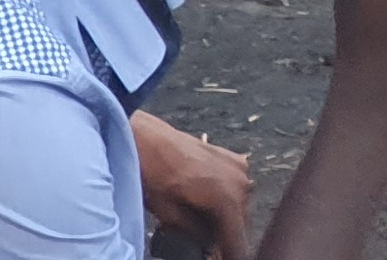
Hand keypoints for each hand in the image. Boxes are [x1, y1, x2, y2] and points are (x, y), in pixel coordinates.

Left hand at [132, 114, 254, 259]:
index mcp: (227, 199)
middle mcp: (241, 183)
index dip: (231, 255)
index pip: (237, 240)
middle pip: (241, 223)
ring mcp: (240, 167)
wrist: (145, 138)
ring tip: (202, 226)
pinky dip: (224, 199)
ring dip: (225, 218)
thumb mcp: (169, 214)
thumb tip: (207, 248)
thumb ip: (195, 235)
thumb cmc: (153, 174)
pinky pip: (235, 187)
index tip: (222, 259)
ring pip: (239, 206)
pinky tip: (204, 204)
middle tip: (209, 248)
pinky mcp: (233, 158)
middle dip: (227, 237)